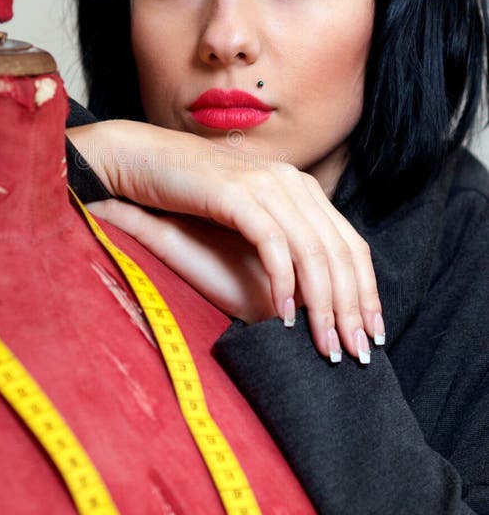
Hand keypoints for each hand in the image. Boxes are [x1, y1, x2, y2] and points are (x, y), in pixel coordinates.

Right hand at [67, 120, 383, 360]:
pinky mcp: (237, 194)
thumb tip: (306, 298)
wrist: (143, 161)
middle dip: (352, 307)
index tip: (372, 334)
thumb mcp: (246, 221)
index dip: (366, 292)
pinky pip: (273, 244)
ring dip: (324, 304)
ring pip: (313, 252)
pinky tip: (284, 317)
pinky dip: (284, 283)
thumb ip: (279, 246)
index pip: (352, 245)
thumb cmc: (192, 199)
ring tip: (325, 344)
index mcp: (302, 189)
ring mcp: (266, 185)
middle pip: (340, 252)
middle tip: (356, 352)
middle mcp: (293, 183)